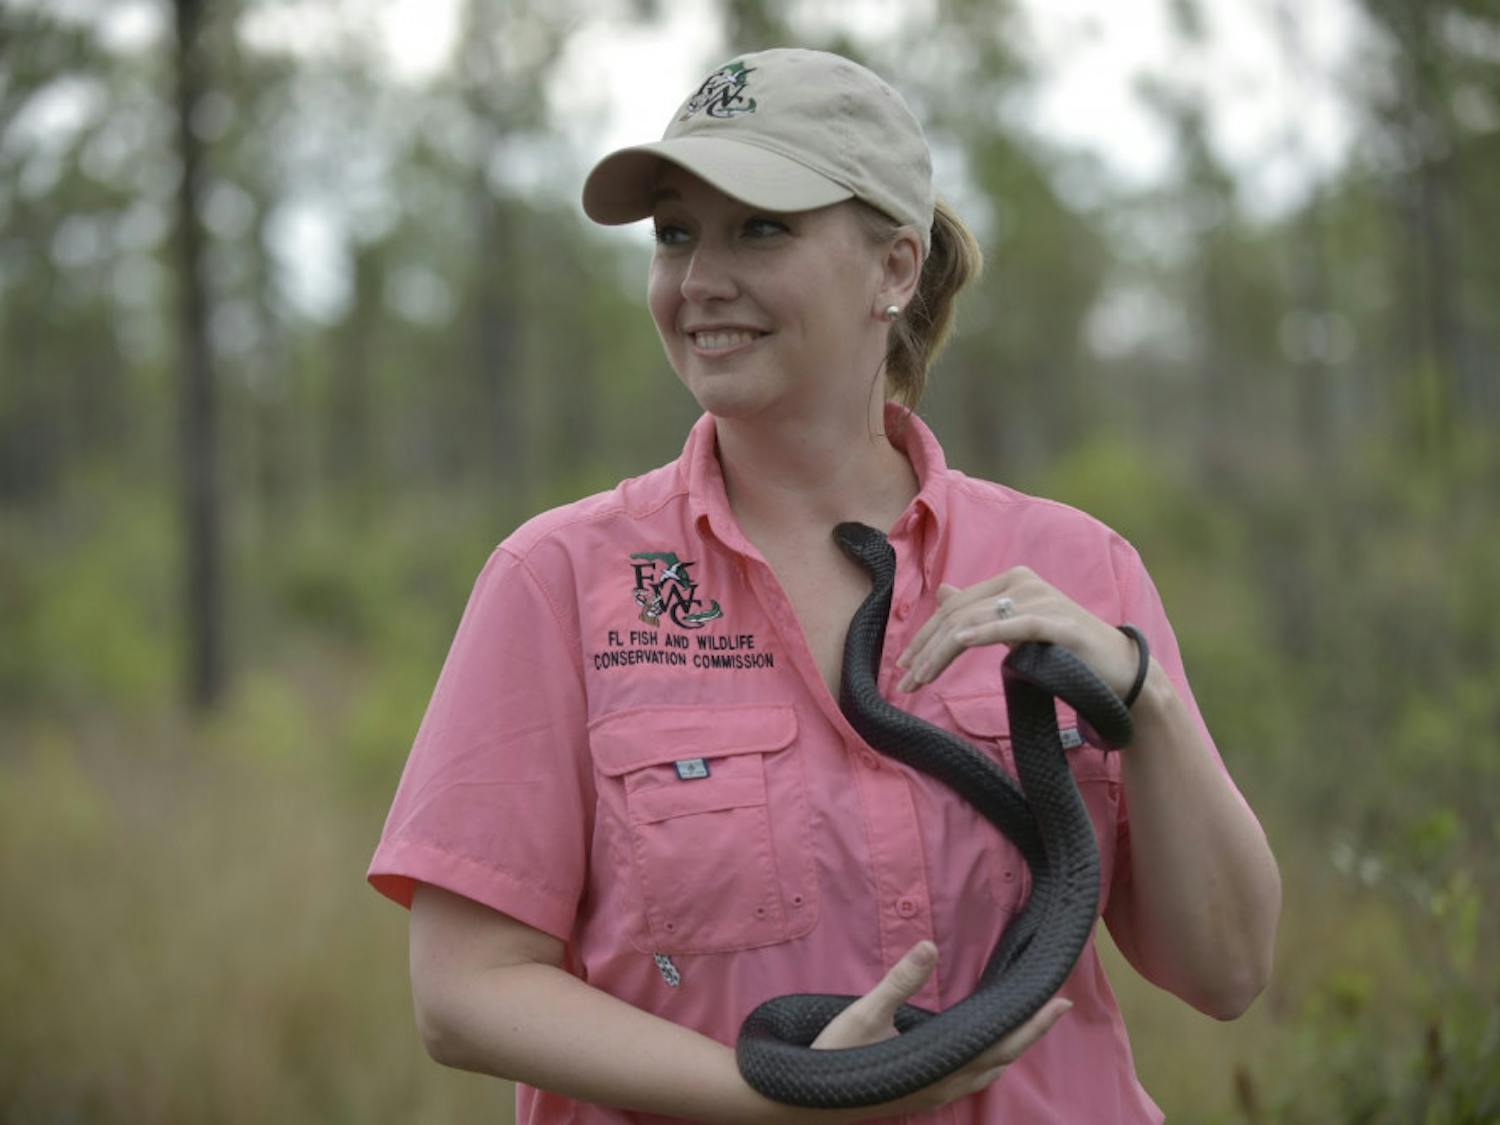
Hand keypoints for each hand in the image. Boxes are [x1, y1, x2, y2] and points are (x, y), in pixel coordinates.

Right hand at [809, 941, 1071, 1116]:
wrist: (806, 1105)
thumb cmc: (836, 1058)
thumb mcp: (866, 1014)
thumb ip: (900, 982)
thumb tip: (929, 946)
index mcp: (943, 1067)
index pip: (1002, 1044)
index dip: (1033, 1024)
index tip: (1060, 1002)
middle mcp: (946, 1086)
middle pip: (1003, 1059)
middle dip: (1031, 1033)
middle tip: (1056, 1006)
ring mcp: (935, 1095)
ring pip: (987, 1074)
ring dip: (1010, 1049)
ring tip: (1024, 1024)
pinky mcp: (922, 1096)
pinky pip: (969, 1080)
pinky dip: (986, 1062)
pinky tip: (980, 1050)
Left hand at [896, 568, 1138, 697]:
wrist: (1117, 670)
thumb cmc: (1064, 652)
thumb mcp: (1015, 627)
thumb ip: (981, 610)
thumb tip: (944, 593)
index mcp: (1011, 580)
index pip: (955, 606)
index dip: (925, 636)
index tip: (904, 667)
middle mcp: (1023, 583)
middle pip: (959, 614)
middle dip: (926, 649)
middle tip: (904, 681)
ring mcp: (1041, 599)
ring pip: (976, 622)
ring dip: (941, 652)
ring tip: (920, 678)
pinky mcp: (1058, 623)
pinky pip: (1014, 626)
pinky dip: (985, 632)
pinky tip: (960, 643)